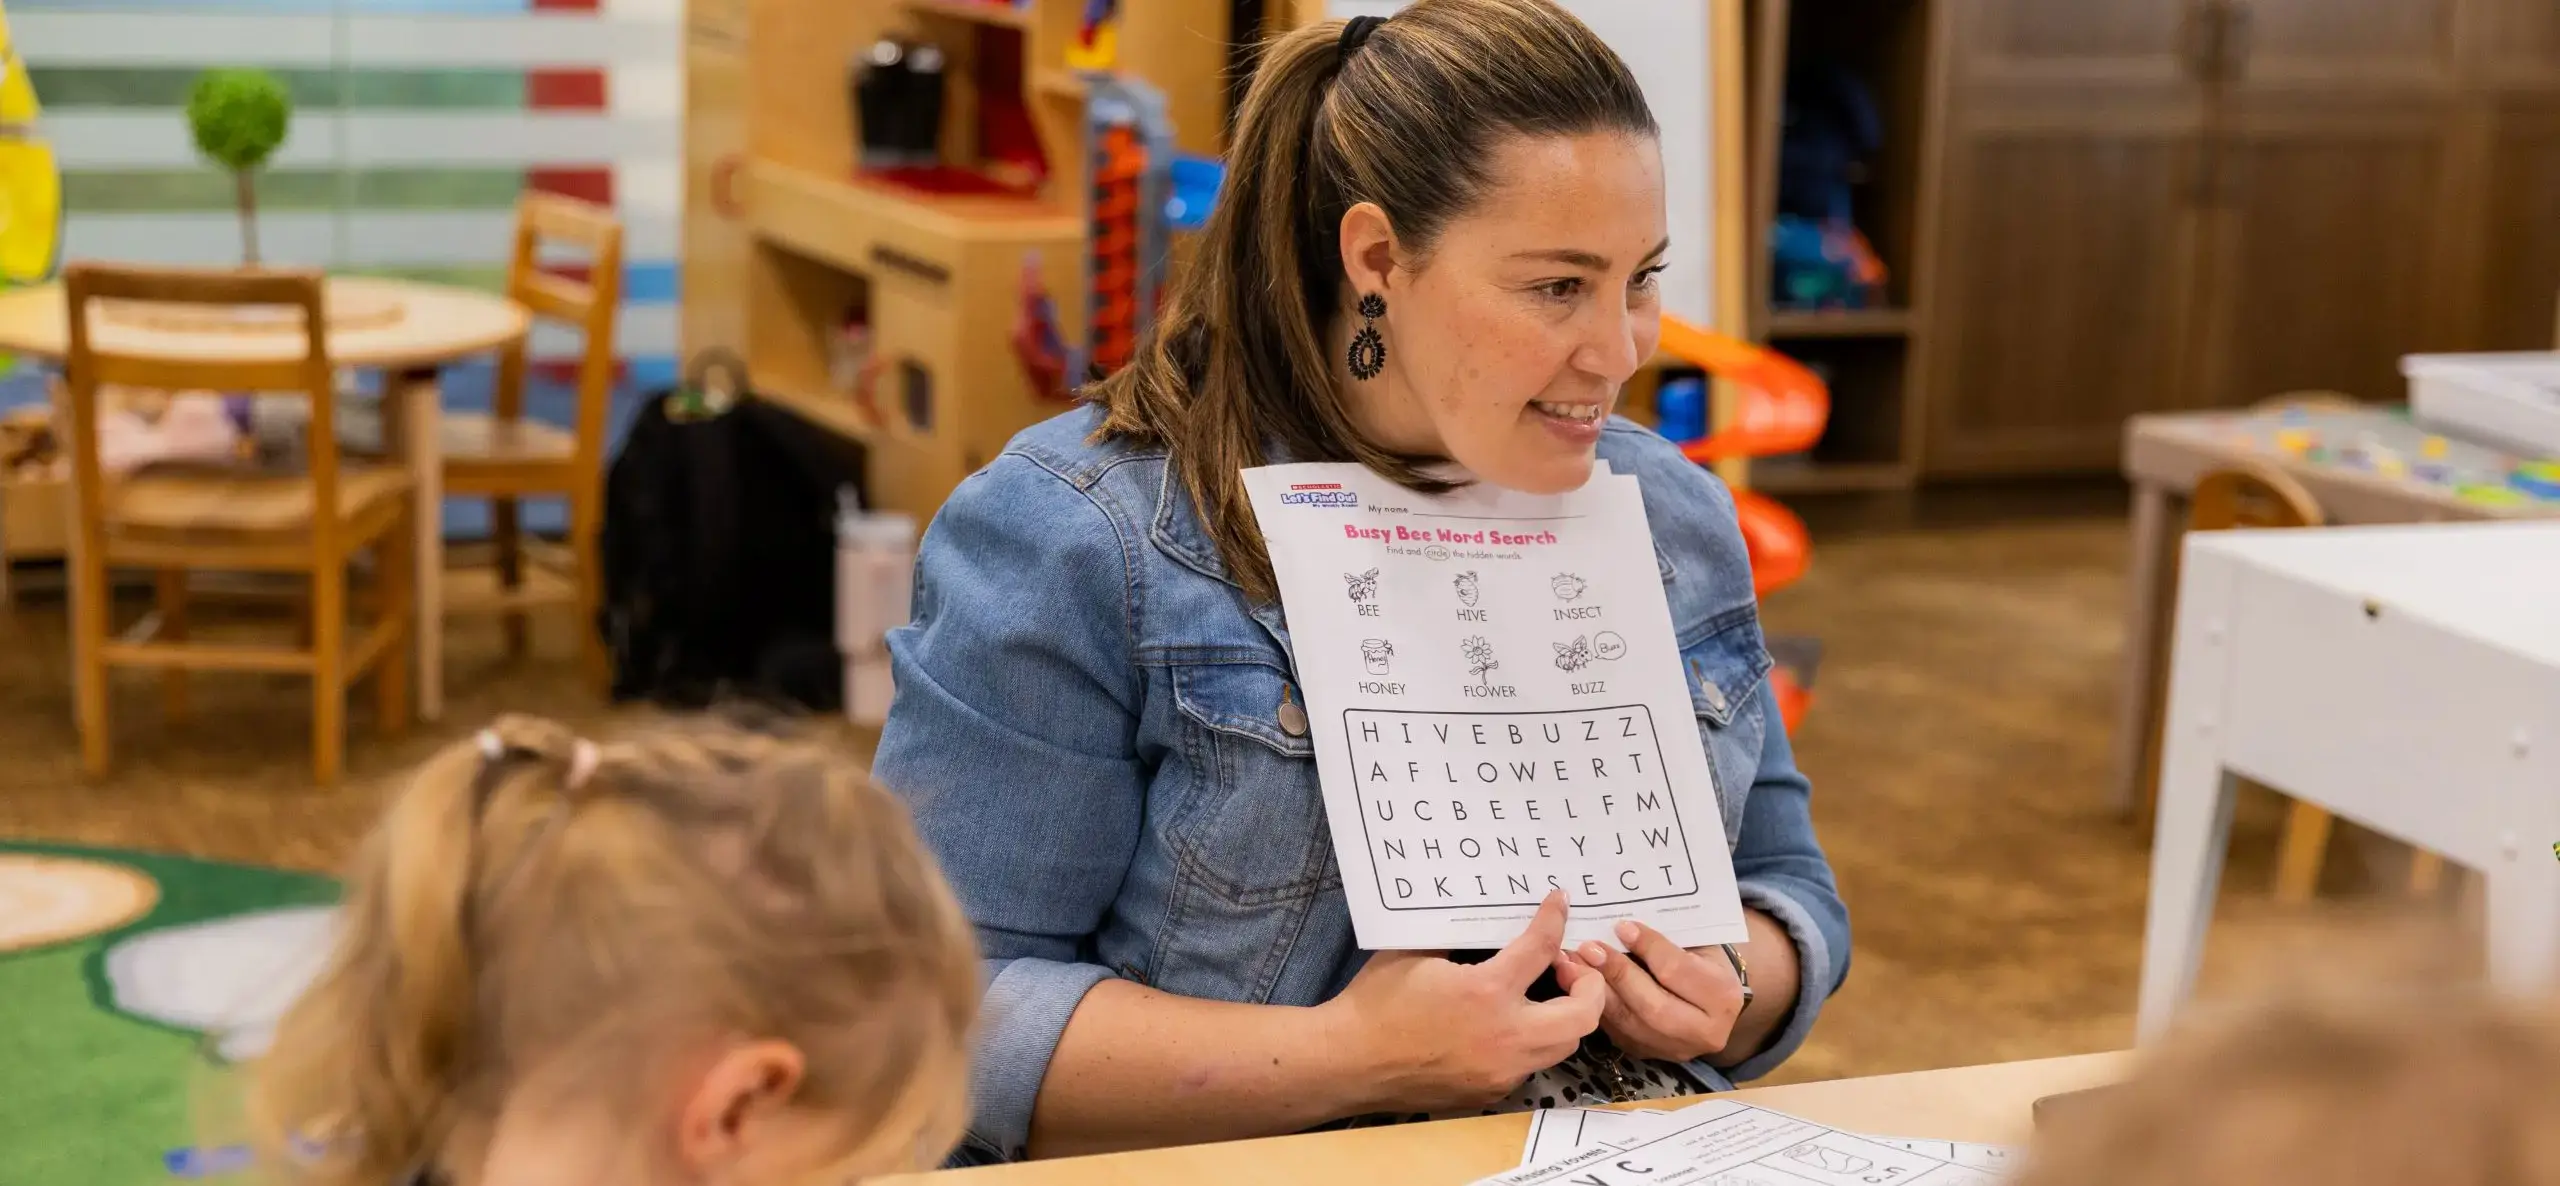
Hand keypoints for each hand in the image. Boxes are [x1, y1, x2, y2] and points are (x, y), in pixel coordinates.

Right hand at [1325, 890, 1607, 1110]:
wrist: (1349, 1062)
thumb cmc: (1376, 1002)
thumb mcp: (1417, 951)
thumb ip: (1459, 936)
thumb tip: (1486, 917)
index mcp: (1486, 992)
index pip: (1541, 948)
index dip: (1555, 919)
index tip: (1560, 903)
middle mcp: (1505, 1036)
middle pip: (1583, 1015)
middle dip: (1590, 984)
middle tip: (1567, 965)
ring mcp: (1501, 1071)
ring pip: (1562, 1045)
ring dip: (1565, 1016)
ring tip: (1544, 996)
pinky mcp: (1491, 1093)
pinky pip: (1529, 1065)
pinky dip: (1530, 1041)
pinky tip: (1506, 1026)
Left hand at [1556, 920, 1746, 1063]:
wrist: (1707, 1000)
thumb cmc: (1700, 960)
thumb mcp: (1697, 944)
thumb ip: (1667, 936)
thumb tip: (1620, 922)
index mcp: (1722, 996)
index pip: (1678, 971)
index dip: (1648, 948)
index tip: (1621, 926)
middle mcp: (1704, 1032)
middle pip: (1653, 1005)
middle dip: (1617, 974)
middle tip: (1588, 947)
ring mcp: (1673, 1049)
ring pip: (1629, 1023)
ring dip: (1596, 991)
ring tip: (1571, 963)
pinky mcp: (1647, 1054)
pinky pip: (1615, 1031)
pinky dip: (1593, 1005)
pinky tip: (1574, 983)